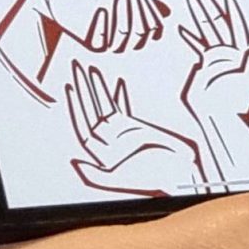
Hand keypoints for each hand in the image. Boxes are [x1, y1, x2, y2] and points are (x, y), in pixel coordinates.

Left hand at [65, 61, 201, 195]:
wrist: (177, 174)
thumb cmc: (151, 180)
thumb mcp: (120, 180)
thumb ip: (96, 176)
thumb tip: (77, 165)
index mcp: (102, 153)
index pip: (84, 125)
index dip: (76, 107)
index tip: (71, 88)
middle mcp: (109, 142)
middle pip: (91, 112)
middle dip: (83, 90)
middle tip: (76, 68)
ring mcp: (122, 133)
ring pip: (105, 107)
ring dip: (98, 88)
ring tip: (91, 69)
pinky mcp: (135, 128)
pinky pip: (123, 108)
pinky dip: (120, 95)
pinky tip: (117, 82)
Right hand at [178, 0, 248, 120]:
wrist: (220, 118)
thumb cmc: (236, 103)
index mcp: (240, 52)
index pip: (235, 25)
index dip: (231, 9)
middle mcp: (227, 52)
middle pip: (216, 22)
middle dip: (207, 4)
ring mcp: (214, 59)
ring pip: (204, 30)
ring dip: (197, 14)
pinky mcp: (203, 68)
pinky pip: (196, 47)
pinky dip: (189, 37)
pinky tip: (182, 27)